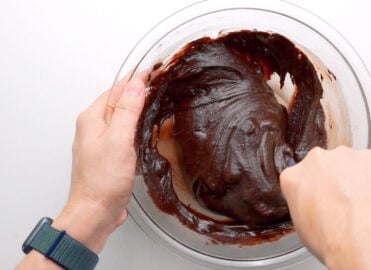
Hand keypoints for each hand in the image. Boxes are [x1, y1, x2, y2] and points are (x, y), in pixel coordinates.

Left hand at [53, 78, 145, 252]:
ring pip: (122, 118)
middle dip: (137, 91)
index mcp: (92, 119)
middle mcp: (94, 129)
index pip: (116, 90)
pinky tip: (146, 131)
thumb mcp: (119, 139)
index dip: (136, 80)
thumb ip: (128, 110)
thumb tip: (136, 84)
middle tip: (157, 82)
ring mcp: (101, 143)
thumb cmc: (102, 180)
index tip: (153, 71)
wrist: (95, 212)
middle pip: (118, 102)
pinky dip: (136, 128)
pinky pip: (124, 135)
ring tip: (154, 100)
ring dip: (137, 109)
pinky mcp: (109, 156)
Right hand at [280, 146, 370, 269]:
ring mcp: (341, 155)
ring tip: (363, 200)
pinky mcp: (367, 154)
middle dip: (331, 178)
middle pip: (322, 165)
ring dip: (352, 174)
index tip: (321, 200)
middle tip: (342, 200)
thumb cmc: (332, 236)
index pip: (298, 177)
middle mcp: (315, 160)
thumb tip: (315, 207)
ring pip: (347, 161)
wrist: (361, 233)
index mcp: (293, 177)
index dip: (312, 191)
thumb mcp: (304, 226)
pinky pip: (368, 162)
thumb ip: (305, 205)